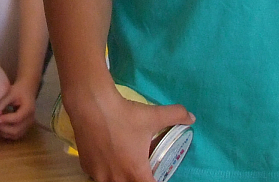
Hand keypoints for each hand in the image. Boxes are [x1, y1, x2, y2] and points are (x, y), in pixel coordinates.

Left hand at [0, 79, 38, 139]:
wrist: (27, 92)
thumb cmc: (18, 91)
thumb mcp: (10, 93)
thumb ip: (2, 102)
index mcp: (29, 109)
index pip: (18, 118)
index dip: (6, 120)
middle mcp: (30, 120)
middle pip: (16, 130)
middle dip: (3, 128)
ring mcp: (28, 126)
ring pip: (15, 135)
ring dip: (3, 132)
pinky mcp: (24, 129)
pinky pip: (15, 136)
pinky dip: (6, 134)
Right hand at [63, 86, 194, 181]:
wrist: (91, 104)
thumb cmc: (124, 114)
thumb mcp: (153, 115)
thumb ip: (176, 116)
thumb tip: (192, 117)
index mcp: (136, 173)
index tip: (155, 174)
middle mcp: (117, 179)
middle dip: (137, 178)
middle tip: (139, 167)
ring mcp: (99, 175)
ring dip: (119, 176)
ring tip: (122, 162)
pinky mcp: (86, 167)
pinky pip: (98, 176)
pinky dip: (104, 170)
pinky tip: (106, 156)